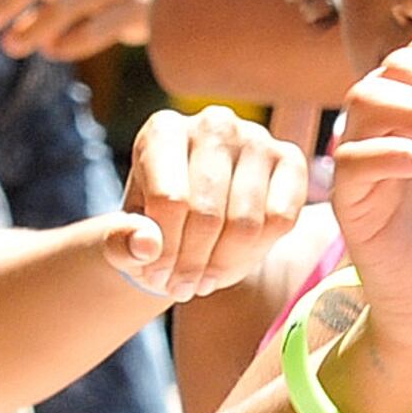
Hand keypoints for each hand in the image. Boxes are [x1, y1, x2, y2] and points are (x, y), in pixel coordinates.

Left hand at [109, 105, 309, 300]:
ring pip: (246, 222)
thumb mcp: (123, 237)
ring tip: (203, 280)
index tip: (156, 277)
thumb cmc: (153, 225)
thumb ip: (121, 242)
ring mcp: (256, 138)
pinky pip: (281, 219)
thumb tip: (145, 246)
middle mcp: (214, 123)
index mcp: (163, 130)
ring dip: (222, 265)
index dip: (164, 251)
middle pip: (207, 214)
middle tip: (181, 288)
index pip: (170, 200)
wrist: (190, 219)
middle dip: (192, 264)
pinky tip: (234, 259)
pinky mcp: (290, 159)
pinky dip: (258, 251)